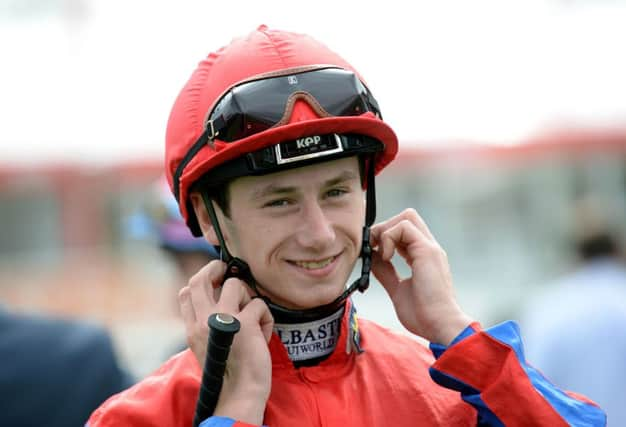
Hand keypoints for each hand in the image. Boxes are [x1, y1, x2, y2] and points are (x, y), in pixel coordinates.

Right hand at [179, 260, 273, 423]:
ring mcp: (222, 318)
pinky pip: (259, 303)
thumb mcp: (207, 346)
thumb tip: (219, 298)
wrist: (240, 392)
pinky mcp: (244, 322)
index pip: (186, 292)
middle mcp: (202, 321)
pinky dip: (266, 318)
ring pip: (235, 284)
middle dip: (215, 268)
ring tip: (252, 317)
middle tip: (227, 271)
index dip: (200, 280)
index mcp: (192, 329)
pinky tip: (263, 335)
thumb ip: (207, 324)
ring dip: (248, 296)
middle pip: (200, 279)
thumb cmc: (229, 372)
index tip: (214, 281)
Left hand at [370, 209, 472, 344]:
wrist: (441, 326)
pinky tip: (387, 257)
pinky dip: (389, 238)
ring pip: (407, 216)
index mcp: (423, 256)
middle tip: (373, 248)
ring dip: (386, 231)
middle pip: (407, 216)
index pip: (404, 231)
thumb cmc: (424, 315)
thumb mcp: (397, 289)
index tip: (374, 252)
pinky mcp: (427, 251)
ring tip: (381, 254)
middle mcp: (429, 248)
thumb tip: (371, 258)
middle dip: (385, 227)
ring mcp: (430, 247)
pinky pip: (404, 227)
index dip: (386, 235)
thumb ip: (386, 272)